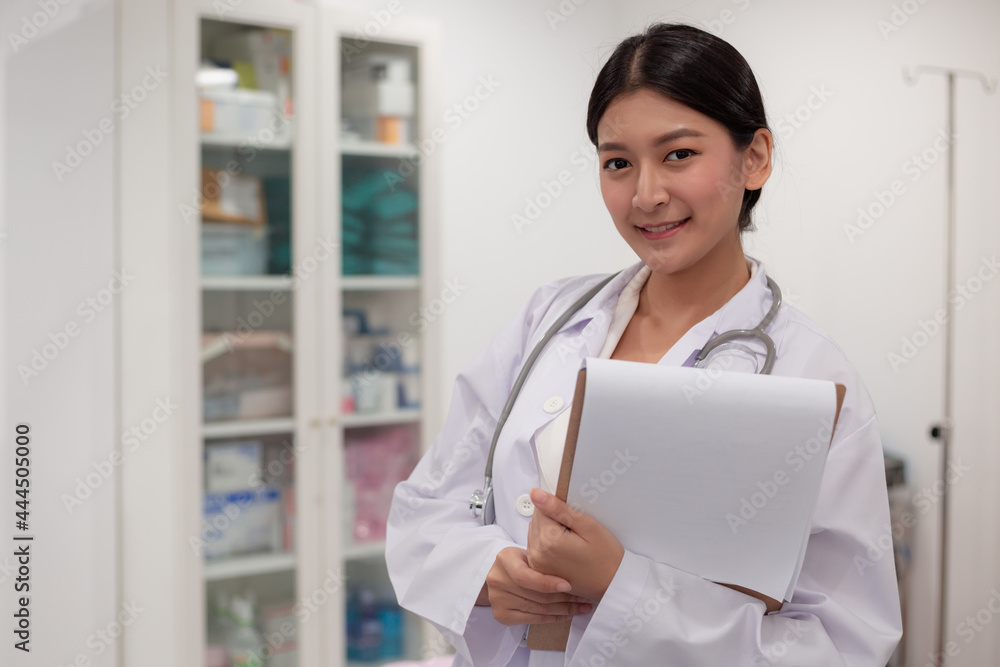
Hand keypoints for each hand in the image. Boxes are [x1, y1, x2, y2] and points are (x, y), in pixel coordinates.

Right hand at [482, 546, 593, 625]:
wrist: (500, 575)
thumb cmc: (520, 561)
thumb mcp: (527, 553)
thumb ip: (543, 561)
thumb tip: (574, 573)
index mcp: (504, 559)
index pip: (525, 576)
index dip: (547, 583)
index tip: (569, 586)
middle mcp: (497, 580)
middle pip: (535, 595)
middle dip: (564, 598)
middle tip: (584, 598)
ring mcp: (497, 599)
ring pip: (537, 609)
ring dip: (563, 610)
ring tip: (581, 607)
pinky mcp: (501, 615)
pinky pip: (533, 619)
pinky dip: (553, 618)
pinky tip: (567, 615)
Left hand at [526, 488, 624, 602]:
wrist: (612, 585)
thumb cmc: (606, 557)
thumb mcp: (588, 526)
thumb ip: (558, 508)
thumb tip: (535, 493)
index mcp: (548, 540)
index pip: (541, 507)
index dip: (559, 509)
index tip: (575, 521)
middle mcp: (537, 554)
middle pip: (536, 519)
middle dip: (553, 520)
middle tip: (576, 533)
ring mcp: (536, 565)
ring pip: (535, 531)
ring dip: (550, 532)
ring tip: (572, 543)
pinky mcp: (538, 571)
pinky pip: (536, 546)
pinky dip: (548, 544)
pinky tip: (565, 551)